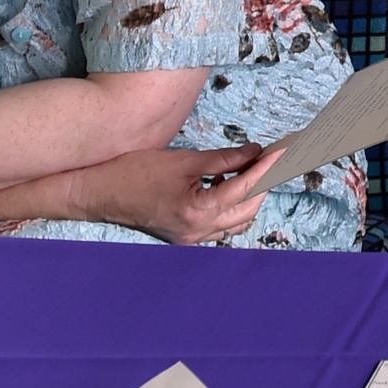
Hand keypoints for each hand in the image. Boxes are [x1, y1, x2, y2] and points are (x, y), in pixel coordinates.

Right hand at [66, 145, 282, 244]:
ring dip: (249, 195)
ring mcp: (191, 238)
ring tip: (248, 166)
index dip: (270, 165)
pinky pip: (221, 226)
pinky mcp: (185, 237)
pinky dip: (231, 206)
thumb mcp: (183, 160)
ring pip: (238, 220)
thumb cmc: (134, 173)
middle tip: (273, 154)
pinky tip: (224, 182)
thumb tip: (254, 152)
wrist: (98, 194)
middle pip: (248, 207)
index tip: (288, 149)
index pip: (246, 187)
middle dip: (264, 180)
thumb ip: (223, 159)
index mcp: (197, 211)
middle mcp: (197, 231)